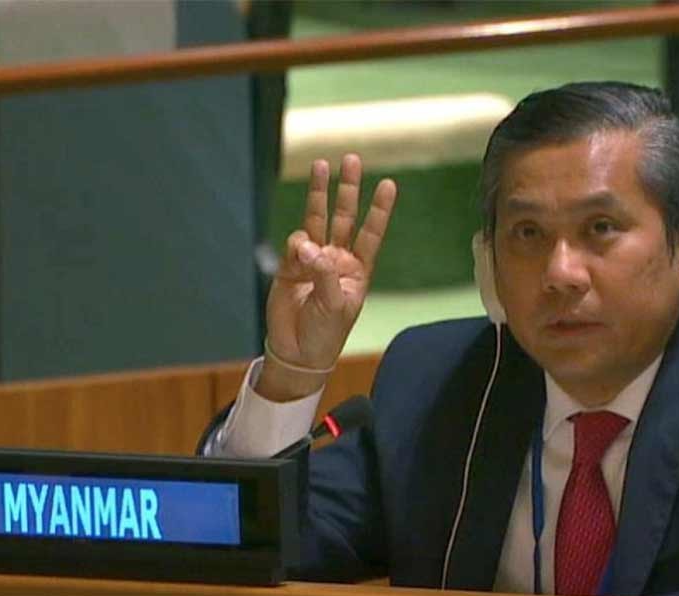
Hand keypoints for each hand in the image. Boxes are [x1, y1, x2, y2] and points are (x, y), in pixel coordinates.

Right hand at [256, 154, 396, 400]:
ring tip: (321, 165)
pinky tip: (299, 252)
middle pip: (345, 216)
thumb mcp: (335, 305)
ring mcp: (313, 260)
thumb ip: (324, 272)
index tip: (388, 184)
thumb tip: (308, 244)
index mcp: (358, 270)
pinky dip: (297, 242)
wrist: (296, 352)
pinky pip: (295, 243)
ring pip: (318, 219)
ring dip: (319, 193)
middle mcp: (337, 259)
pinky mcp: (290, 265)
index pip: (371, 233)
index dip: (379, 209)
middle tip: (352, 159)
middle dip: (348, 188)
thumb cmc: (325, 333)